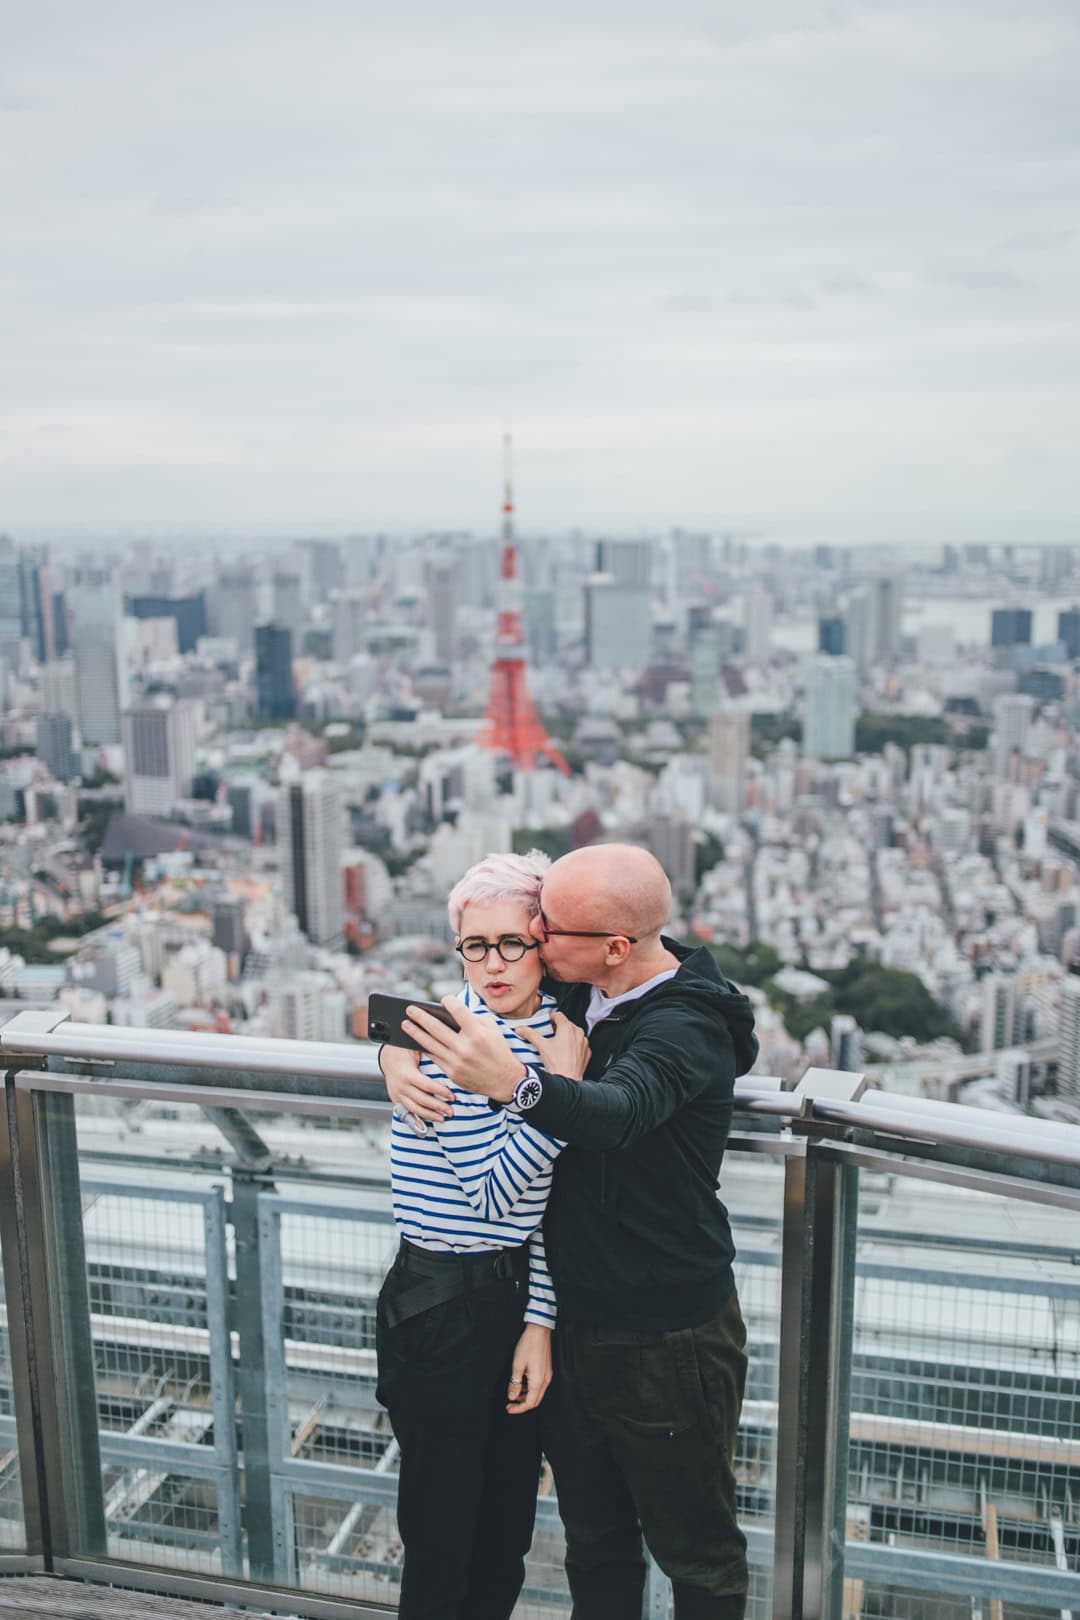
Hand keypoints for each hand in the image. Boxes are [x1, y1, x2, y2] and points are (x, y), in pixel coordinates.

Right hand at [380, 1042, 452, 1121]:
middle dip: (439, 1107)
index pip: (427, 1086)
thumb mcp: (417, 1048)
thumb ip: (431, 1053)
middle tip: (451, 1111)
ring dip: (430, 1115)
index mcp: (407, 1074)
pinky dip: (416, 1121)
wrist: (387, 1056)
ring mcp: (397, 1094)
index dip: (441, 1092)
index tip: (453, 1096)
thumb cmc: (404, 1050)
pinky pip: (407, 1112)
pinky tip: (424, 1128)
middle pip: (422, 1100)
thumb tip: (448, 1055)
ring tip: (442, 1118)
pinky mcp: (396, 1099)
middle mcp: (401, 1086)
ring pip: (415, 1108)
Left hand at [402, 999, 524, 1102]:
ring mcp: (456, 1061)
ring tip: (406, 1024)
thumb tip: (451, 1013)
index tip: (442, 999)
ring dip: (416, 1032)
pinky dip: (425, 1048)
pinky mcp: (452, 1072)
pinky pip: (434, 1057)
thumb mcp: (492, 1029)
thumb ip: (473, 1019)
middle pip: (436, 1028)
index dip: (448, 1001)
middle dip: (420, 1017)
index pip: (457, 1011)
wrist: (504, 1080)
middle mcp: (465, 1047)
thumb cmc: (498, 1050)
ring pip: (430, 1044)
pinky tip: (417, 1040)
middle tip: (409, 1009)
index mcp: (477, 1033)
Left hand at [506, 1323, 552, 1413]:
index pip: (529, 1403)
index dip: (518, 1409)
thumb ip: (514, 1383)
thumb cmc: (529, 1345)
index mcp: (538, 1381)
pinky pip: (539, 1386)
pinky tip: (522, 1385)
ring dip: (526, 1397)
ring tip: (514, 1395)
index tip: (509, 1408)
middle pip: (535, 1401)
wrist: (539, 1331)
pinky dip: (530, 1389)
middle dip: (522, 1405)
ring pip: (537, 1394)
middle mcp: (545, 1380)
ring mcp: (547, 1375)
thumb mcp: (517, 1365)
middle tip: (511, 1405)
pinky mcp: (546, 1370)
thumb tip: (512, 1396)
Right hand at [515, 1011, 589, 1079]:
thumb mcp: (541, 1046)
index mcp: (567, 1028)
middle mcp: (578, 1033)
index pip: (558, 1015)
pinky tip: (565, 1052)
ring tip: (556, 1044)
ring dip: (566, 1036)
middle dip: (557, 1028)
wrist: (567, 1080)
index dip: (550, 1018)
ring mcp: (584, 1042)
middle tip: (549, 1035)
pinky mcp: (586, 1052)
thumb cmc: (557, 1064)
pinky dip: (573, 1045)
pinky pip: (579, 1044)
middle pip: (566, 1024)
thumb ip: (530, 1034)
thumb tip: (521, 1029)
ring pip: (574, 1034)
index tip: (546, 1023)